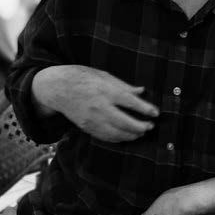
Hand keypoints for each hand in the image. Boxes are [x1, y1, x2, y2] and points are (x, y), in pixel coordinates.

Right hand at [32, 65, 158, 142]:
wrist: (58, 88)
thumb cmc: (82, 77)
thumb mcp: (104, 75)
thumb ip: (123, 86)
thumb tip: (142, 91)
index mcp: (105, 91)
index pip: (130, 102)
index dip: (145, 108)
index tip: (156, 113)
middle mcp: (100, 107)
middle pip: (125, 122)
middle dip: (140, 127)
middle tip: (150, 126)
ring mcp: (92, 119)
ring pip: (116, 133)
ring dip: (131, 135)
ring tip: (141, 133)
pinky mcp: (87, 127)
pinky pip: (106, 137)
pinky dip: (118, 138)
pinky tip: (126, 136)